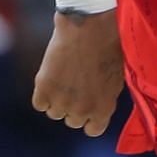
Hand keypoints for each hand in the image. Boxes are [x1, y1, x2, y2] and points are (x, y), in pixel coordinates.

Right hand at [32, 9, 123, 136]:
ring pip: (55, 112)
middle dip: (74, 106)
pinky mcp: (44, 89)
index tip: (87, 104)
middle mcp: (83, 110)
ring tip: (66, 75)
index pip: (92, 130)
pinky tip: (53, 75)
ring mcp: (62, 101)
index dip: (90, 117)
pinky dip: (43, 92)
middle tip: (76, 84)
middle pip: (72, 120)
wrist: (89, 25)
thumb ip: (105, 98)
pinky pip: (40, 103)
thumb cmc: (108, 46)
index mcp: (104, 108)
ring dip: (58, 99)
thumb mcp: (116, 77)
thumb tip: (96, 109)